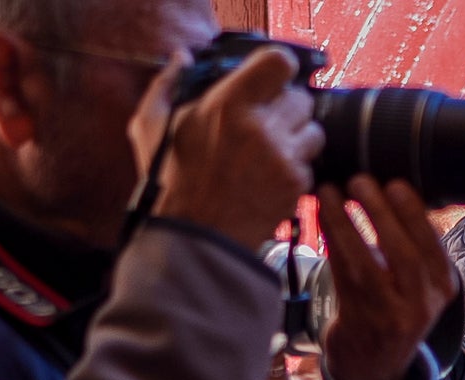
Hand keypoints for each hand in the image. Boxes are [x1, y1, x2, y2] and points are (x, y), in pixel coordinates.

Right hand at [141, 45, 317, 250]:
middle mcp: (262, 127)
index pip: (280, 63)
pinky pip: (311, 163)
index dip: (279, 66)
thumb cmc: (169, 180)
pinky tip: (271, 174)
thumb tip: (182, 57)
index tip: (271, 76)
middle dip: (286, 106)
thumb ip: (166, 84)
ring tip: (271, 148)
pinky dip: (296, 166)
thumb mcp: (150, 126)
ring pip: (314, 130)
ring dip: (298, 136)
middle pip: (301, 98)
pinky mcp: (296, 185)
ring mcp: (284, 158)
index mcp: (228, 103)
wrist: (195, 236)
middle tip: (266, 120)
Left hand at [310, 179, 455, 379]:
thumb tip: (389, 187)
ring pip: (366, 263)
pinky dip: (331, 240)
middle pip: (403, 254)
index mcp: (443, 287)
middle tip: (359, 180)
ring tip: (329, 191)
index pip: (432, 246)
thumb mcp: (418, 281)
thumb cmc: (394, 306)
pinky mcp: (359, 318)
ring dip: (345, 222)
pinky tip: (322, 215)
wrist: (375, 362)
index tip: (395, 184)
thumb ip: (414, 244)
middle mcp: (422, 304)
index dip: (413, 214)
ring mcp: (390, 315)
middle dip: (380, 213)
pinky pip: (342, 273)